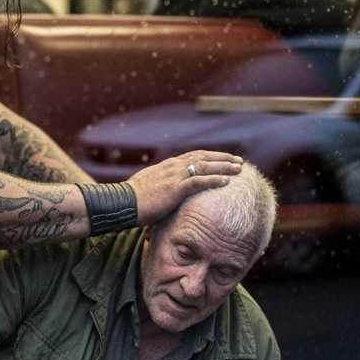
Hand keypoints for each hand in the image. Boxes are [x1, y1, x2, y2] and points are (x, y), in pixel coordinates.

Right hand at [127, 150, 243, 225]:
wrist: (121, 203)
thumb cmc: (131, 201)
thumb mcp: (148, 189)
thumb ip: (160, 188)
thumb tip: (163, 195)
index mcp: (167, 166)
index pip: (193, 156)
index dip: (210, 156)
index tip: (224, 158)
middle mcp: (173, 167)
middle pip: (203, 157)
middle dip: (222, 158)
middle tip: (239, 161)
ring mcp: (174, 176)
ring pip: (205, 166)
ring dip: (224, 166)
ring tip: (239, 168)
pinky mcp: (174, 188)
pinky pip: (199, 181)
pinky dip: (214, 179)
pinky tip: (226, 181)